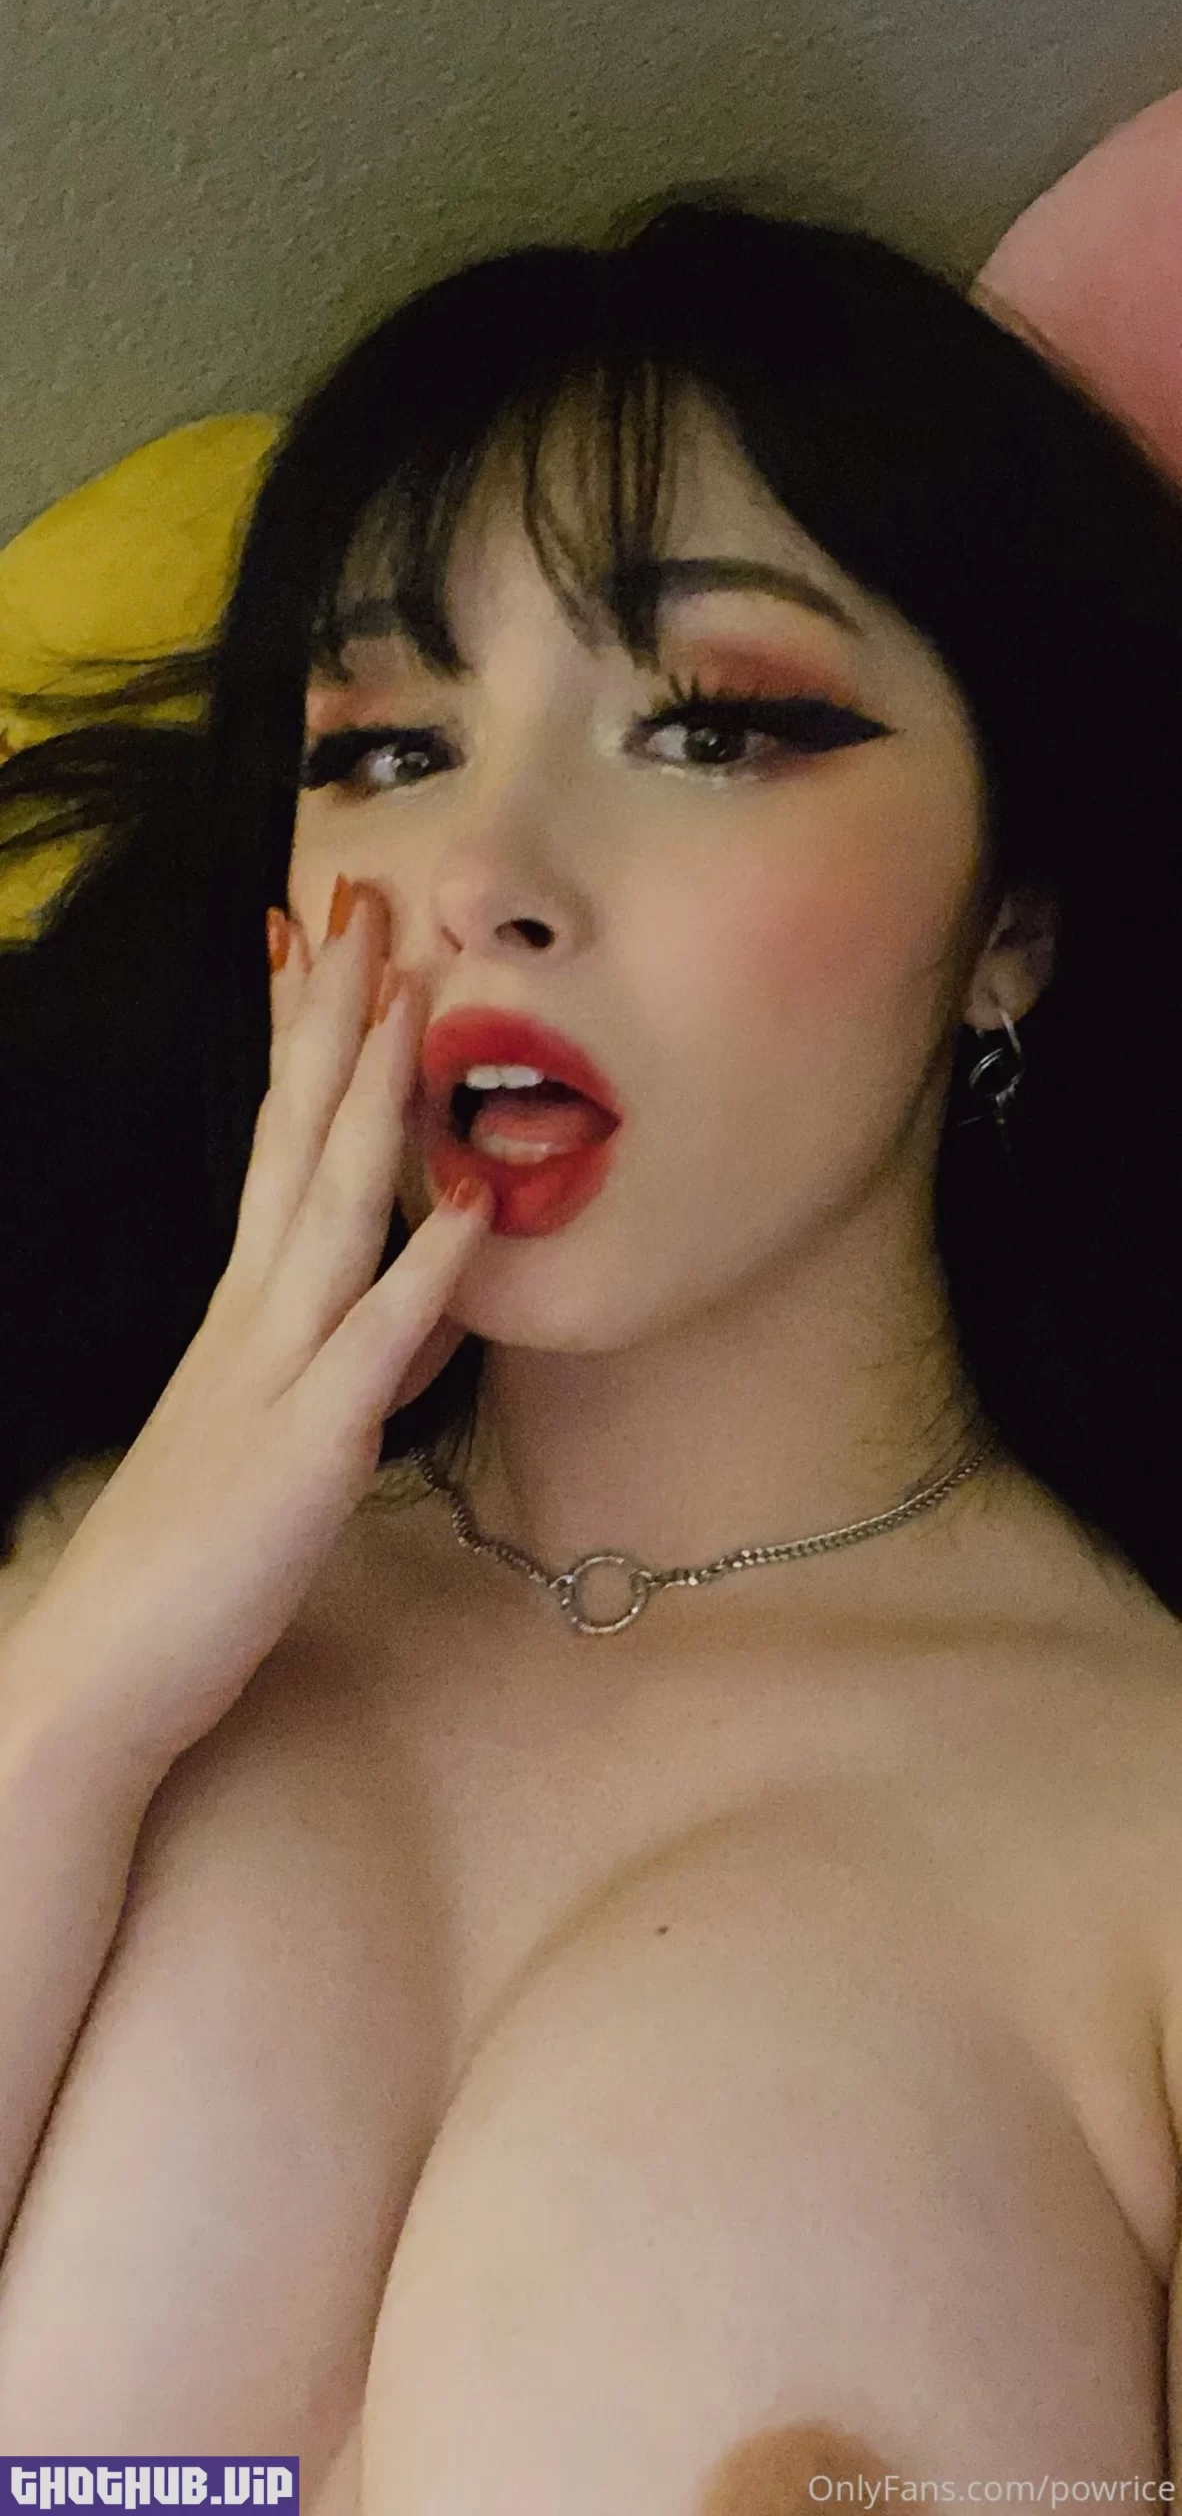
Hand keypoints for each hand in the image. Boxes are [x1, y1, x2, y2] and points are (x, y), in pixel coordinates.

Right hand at [5, 879, 489, 1768]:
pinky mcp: (306, 1448)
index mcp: (236, 1317)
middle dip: (332, 1016)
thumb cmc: (173, 1572)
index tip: (320, 944)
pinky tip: (474, 1190)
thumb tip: (342, 1323)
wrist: (96, 1681)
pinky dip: (430, 1258)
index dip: (299, 1042)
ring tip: (410, 985)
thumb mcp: (240, 1443)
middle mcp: (250, 1321)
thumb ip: (291, 1372)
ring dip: (373, 1092)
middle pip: (293, 1140)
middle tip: (360, 897)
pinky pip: (379, 1336)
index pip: (269, 1147)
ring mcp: (273, 1374)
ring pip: (329, 1204)